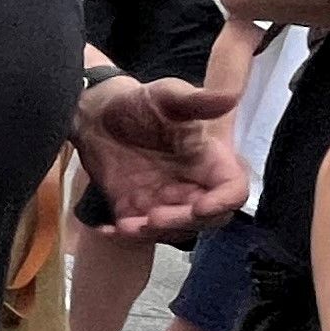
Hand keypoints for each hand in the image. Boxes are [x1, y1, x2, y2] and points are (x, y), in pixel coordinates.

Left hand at [76, 72, 247, 238]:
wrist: (96, 115)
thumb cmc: (139, 102)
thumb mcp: (166, 95)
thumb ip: (196, 100)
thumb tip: (230, 97)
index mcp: (209, 161)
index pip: (232, 189)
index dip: (224, 202)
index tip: (202, 207)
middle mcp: (193, 186)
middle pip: (206, 219)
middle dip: (183, 222)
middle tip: (154, 217)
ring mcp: (165, 201)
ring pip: (173, 230)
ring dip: (153, 234)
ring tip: (127, 225)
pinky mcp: (136, 209)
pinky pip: (137, 232)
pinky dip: (123, 235)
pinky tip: (106, 228)